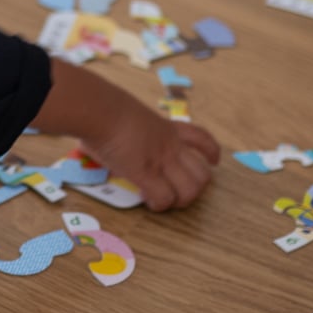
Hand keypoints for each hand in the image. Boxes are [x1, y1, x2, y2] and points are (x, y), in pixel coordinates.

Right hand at [31, 61, 219, 210]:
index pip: (202, 139)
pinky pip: (164, 198)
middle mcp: (170, 147)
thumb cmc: (104, 108)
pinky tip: (147, 200)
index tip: (213, 161)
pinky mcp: (145, 174)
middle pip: (203, 175)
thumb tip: (106, 137)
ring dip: (179, 200)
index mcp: (168, 129)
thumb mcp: (128, 116)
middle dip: (195, 188)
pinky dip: (158, 205)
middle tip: (177, 191)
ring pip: (191, 191)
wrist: (99, 109)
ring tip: (163, 199)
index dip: (212, 153)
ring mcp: (161, 161)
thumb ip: (130, 130)